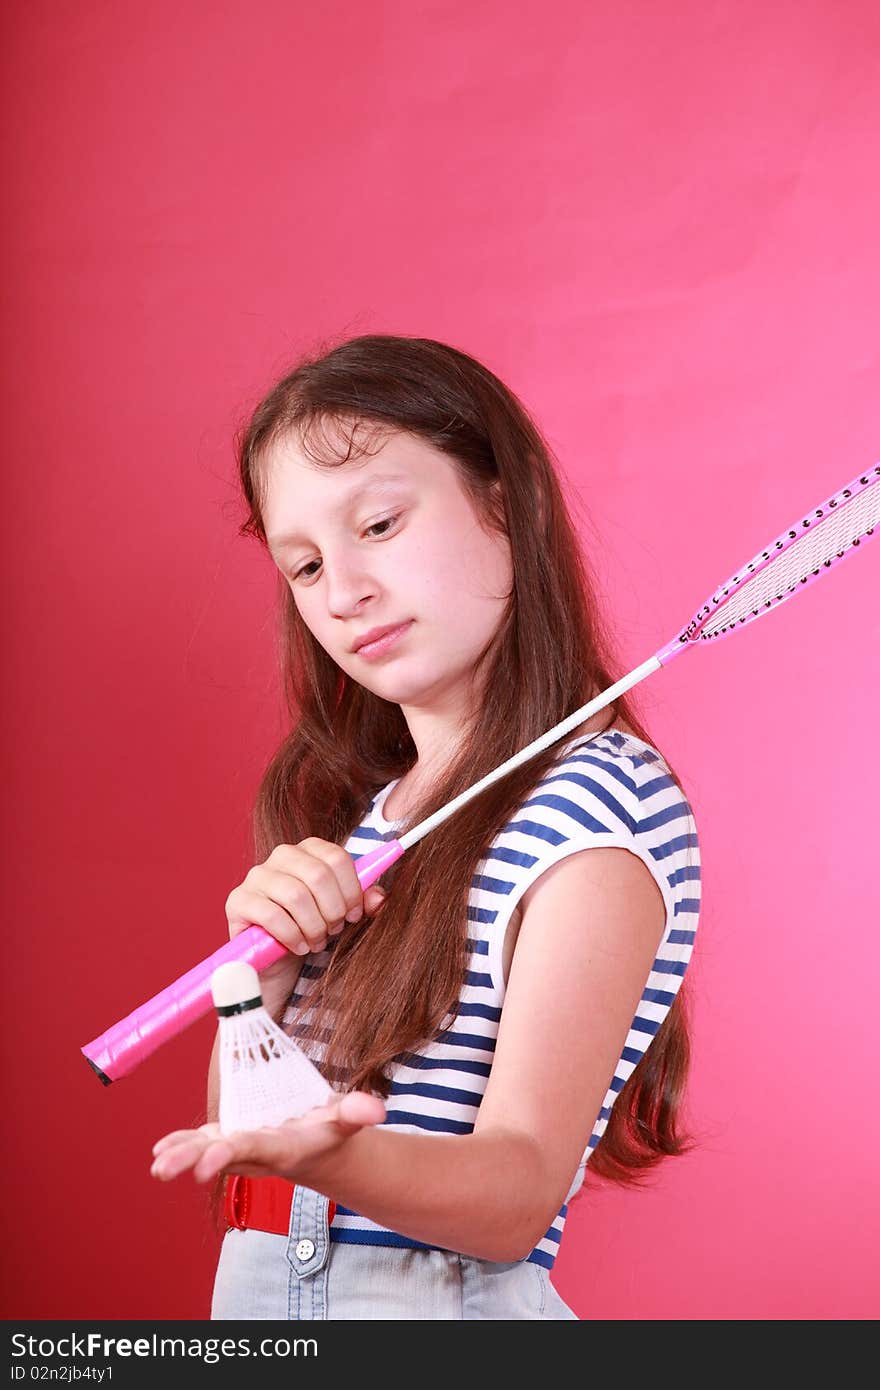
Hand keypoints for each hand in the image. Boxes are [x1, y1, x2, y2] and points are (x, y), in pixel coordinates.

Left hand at [150, 1090, 386, 1184]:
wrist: (319, 1150)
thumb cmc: (331, 1130)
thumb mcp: (347, 1118)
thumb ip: (357, 1111)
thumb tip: (376, 1110)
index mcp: (281, 1146)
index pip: (251, 1149)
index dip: (226, 1155)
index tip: (203, 1166)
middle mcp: (256, 1152)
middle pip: (220, 1155)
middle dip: (191, 1161)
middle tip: (163, 1169)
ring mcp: (240, 1147)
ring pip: (206, 1152)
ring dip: (180, 1156)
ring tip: (156, 1164)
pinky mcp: (231, 1139)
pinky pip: (203, 1143)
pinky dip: (182, 1145)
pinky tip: (159, 1150)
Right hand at [225, 839, 387, 988]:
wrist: (276, 959)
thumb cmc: (312, 928)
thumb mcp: (342, 916)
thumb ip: (363, 904)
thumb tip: (379, 896)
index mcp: (308, 850)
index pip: (337, 857)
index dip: (351, 889)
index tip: (354, 914)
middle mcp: (281, 856)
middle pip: (317, 874)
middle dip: (332, 910)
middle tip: (334, 930)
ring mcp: (256, 876)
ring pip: (296, 895)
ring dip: (313, 926)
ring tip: (317, 942)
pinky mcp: (238, 901)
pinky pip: (271, 915)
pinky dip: (291, 935)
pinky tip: (298, 946)